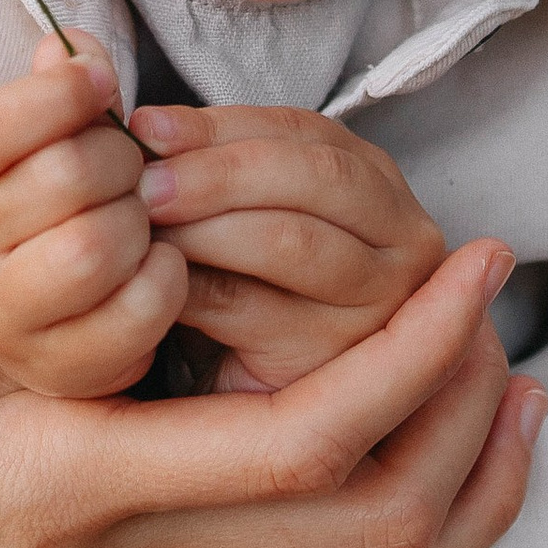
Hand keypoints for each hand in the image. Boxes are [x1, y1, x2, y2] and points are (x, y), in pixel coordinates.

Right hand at [0, 38, 184, 404]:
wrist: (27, 309)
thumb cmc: (46, 196)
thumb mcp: (36, 131)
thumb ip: (52, 83)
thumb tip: (65, 50)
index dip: (56, 95)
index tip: (98, 82)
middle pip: (64, 175)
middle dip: (120, 158)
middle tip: (127, 165)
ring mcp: (3, 317)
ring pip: (94, 248)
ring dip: (140, 221)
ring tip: (138, 217)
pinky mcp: (60, 368)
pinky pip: (138, 309)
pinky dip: (166, 277)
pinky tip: (155, 263)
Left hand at [132, 100, 452, 387]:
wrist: (252, 421)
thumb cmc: (240, 295)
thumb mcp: (247, 214)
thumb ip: (217, 164)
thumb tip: (144, 127)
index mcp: (379, 186)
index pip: (304, 132)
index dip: (220, 126)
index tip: (146, 127)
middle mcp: (405, 242)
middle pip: (312, 176)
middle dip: (216, 170)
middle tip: (142, 180)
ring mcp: (381, 305)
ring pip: (290, 239)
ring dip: (206, 223)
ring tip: (142, 222)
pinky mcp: (334, 362)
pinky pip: (252, 307)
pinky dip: (191, 283)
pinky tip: (148, 277)